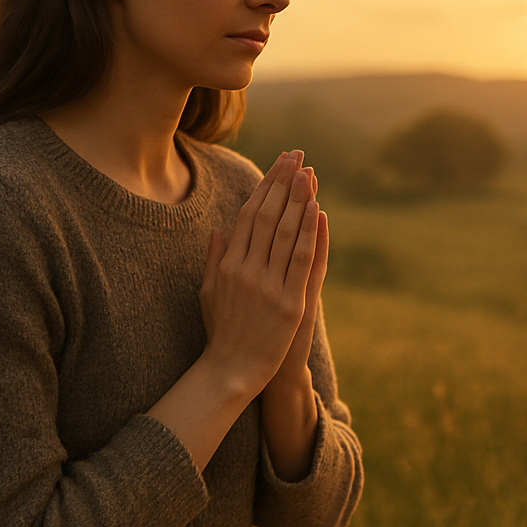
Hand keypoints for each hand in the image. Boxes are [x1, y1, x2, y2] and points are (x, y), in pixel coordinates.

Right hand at [198, 150, 319, 393]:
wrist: (233, 371)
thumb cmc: (221, 332)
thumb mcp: (209, 292)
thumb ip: (214, 258)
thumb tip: (219, 228)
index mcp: (228, 265)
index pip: (248, 214)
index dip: (265, 186)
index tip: (278, 164)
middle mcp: (247, 270)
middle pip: (267, 216)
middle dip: (282, 182)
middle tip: (296, 155)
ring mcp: (268, 286)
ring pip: (284, 233)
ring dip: (298, 199)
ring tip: (308, 172)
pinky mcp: (290, 303)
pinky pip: (301, 261)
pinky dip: (309, 233)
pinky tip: (317, 210)